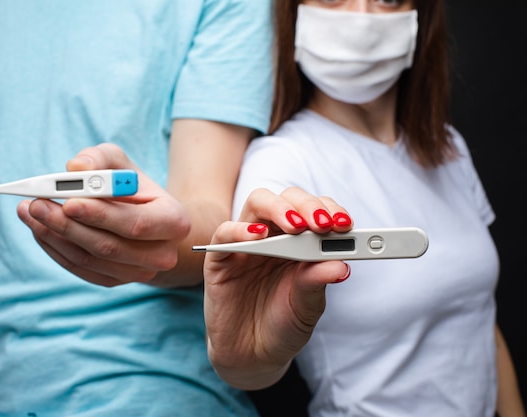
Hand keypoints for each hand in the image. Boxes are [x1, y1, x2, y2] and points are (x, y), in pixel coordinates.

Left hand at [17, 143, 189, 286]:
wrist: (147, 219)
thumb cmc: (133, 188)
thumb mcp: (121, 164)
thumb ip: (100, 159)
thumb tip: (75, 168)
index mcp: (173, 222)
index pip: (136, 224)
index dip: (101, 215)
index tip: (69, 201)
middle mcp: (161, 254)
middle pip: (109, 246)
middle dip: (68, 225)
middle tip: (37, 204)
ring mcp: (139, 273)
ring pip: (89, 259)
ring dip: (54, 236)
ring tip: (29, 211)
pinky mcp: (115, 281)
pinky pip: (80, 269)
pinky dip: (55, 248)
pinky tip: (39, 228)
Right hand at [203, 187, 352, 389]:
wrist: (254, 356)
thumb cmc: (283, 326)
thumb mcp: (307, 307)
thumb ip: (317, 281)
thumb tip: (341, 264)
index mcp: (300, 243)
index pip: (314, 211)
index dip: (330, 211)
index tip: (345, 225)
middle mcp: (274, 236)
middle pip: (287, 199)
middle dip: (308, 205)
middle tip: (322, 224)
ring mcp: (246, 244)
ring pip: (258, 203)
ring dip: (279, 208)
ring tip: (296, 227)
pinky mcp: (220, 259)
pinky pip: (224, 232)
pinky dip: (239, 229)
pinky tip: (258, 236)